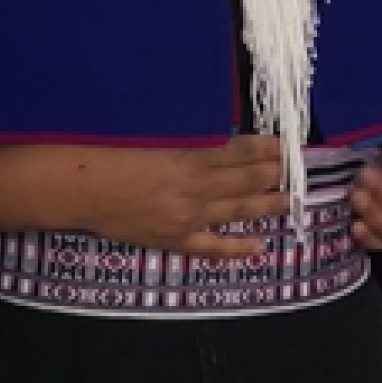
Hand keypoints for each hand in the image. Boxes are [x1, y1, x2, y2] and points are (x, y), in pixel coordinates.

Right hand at [71, 135, 290, 260]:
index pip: (238, 150)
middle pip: (246, 179)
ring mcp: (189, 216)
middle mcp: (196, 187)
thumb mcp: (152, 136)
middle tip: (299, 168)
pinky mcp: (176, 240)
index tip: (286, 143)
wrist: (83, 188)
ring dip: (267, 205)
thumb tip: (216, 134)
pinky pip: (213, 248)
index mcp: (189, 156)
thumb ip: (186, 138)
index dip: (264, 147)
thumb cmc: (111, 153)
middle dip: (274, 173)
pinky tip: (259, 247)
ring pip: (237, 210)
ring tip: (292, 200)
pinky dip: (237, 248)